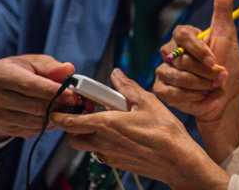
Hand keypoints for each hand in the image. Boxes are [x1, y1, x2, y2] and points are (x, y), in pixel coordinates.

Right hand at [0, 55, 77, 142]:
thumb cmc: (20, 71)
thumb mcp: (33, 62)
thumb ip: (50, 66)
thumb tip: (68, 70)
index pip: (29, 85)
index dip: (53, 92)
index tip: (73, 95)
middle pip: (33, 106)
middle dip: (59, 105)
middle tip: (77, 103)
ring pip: (34, 121)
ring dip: (56, 116)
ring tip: (69, 108)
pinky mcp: (4, 128)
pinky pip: (32, 130)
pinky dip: (48, 124)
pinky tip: (56, 115)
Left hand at [52, 69, 229, 189]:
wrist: (176, 160)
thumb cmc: (163, 130)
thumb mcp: (147, 101)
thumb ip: (127, 87)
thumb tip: (116, 74)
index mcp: (106, 124)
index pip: (70, 122)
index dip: (61, 115)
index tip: (63, 107)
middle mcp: (103, 143)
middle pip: (73, 138)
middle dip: (74, 127)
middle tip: (88, 113)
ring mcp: (109, 156)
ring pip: (87, 147)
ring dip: (89, 136)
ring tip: (107, 124)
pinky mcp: (118, 164)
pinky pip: (102, 154)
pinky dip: (104, 144)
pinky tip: (121, 135)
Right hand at [154, 0, 238, 161]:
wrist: (226, 97)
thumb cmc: (228, 65)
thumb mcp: (228, 34)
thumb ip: (224, 8)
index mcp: (184, 36)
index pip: (182, 34)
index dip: (199, 49)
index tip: (214, 60)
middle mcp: (170, 51)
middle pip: (181, 58)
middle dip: (204, 70)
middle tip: (218, 76)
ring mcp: (164, 70)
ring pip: (177, 76)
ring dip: (200, 84)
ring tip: (211, 86)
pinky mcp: (162, 89)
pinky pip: (170, 91)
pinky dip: (189, 95)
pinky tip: (199, 96)